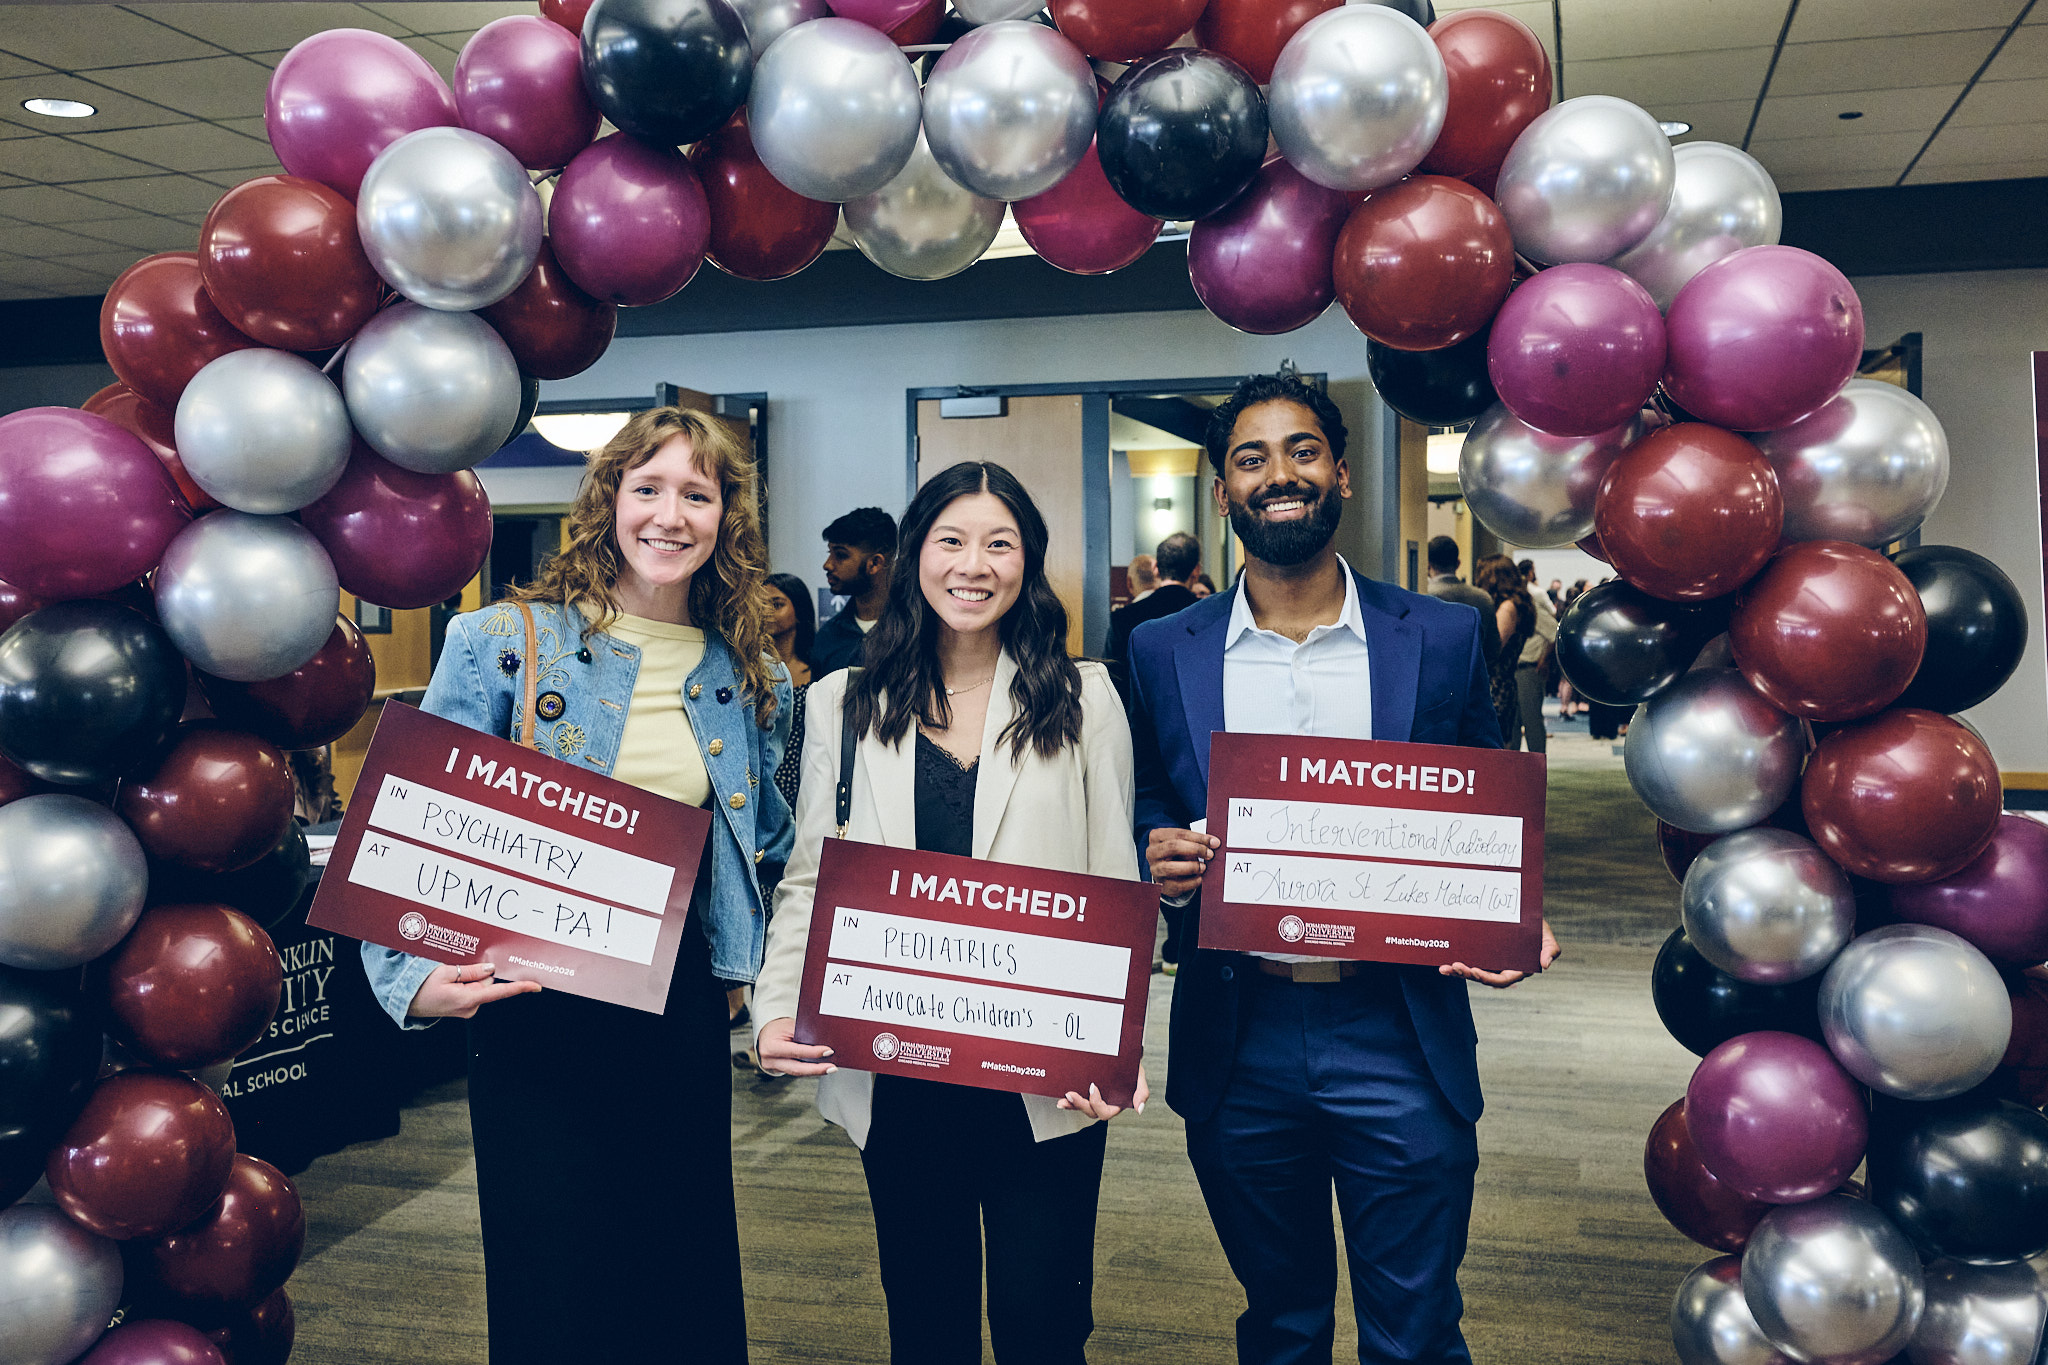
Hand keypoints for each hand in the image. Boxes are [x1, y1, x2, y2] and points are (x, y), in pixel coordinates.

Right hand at [407, 963, 541, 1018]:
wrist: (405, 1000)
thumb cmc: (421, 987)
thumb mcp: (446, 973)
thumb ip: (472, 972)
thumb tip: (491, 969)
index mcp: (468, 999)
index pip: (499, 992)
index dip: (519, 988)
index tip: (536, 986)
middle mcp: (470, 1007)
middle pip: (487, 982)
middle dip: (478, 973)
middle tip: (456, 970)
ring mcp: (466, 1008)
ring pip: (479, 985)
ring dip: (469, 978)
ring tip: (448, 977)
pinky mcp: (462, 1006)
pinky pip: (471, 989)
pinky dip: (464, 983)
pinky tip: (449, 982)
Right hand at [757, 1016, 835, 1076]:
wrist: (765, 1033)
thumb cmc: (778, 1028)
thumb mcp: (790, 1026)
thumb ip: (804, 1035)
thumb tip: (824, 1043)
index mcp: (771, 1047)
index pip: (796, 1051)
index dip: (813, 1053)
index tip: (828, 1051)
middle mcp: (770, 1060)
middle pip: (797, 1068)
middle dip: (816, 1069)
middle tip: (831, 1068)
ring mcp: (773, 1068)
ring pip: (797, 1072)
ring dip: (814, 1071)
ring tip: (828, 1069)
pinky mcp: (779, 1071)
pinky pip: (796, 1072)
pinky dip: (808, 1070)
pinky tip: (818, 1068)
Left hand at [1058, 1065, 1147, 1119]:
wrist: (1124, 1056)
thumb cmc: (1131, 1068)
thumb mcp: (1139, 1077)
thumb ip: (1142, 1092)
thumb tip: (1139, 1109)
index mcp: (1117, 1104)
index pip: (1105, 1112)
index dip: (1097, 1103)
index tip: (1093, 1087)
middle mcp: (1105, 1104)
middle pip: (1091, 1112)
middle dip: (1080, 1105)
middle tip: (1071, 1094)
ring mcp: (1094, 1099)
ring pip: (1082, 1109)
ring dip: (1071, 1106)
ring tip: (1063, 1101)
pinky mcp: (1086, 1094)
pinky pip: (1077, 1102)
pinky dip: (1069, 1102)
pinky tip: (1062, 1099)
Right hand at [1147, 828, 1218, 899]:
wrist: (1165, 870)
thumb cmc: (1176, 853)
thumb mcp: (1183, 842)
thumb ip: (1196, 841)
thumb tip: (1213, 843)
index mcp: (1156, 837)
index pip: (1178, 834)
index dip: (1198, 838)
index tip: (1213, 842)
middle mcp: (1152, 852)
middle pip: (1173, 847)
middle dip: (1195, 849)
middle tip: (1209, 854)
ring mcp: (1155, 869)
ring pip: (1171, 867)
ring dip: (1191, 867)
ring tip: (1203, 867)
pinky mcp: (1161, 885)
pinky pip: (1176, 885)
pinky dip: (1191, 882)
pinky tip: (1199, 878)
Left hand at [1440, 918, 1560, 988]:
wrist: (1525, 914)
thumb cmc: (1537, 926)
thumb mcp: (1547, 936)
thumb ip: (1551, 949)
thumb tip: (1545, 964)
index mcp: (1518, 969)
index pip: (1502, 979)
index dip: (1488, 978)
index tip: (1475, 971)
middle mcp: (1504, 969)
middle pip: (1484, 978)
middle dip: (1468, 974)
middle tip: (1455, 966)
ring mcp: (1492, 963)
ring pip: (1474, 972)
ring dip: (1459, 972)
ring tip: (1446, 968)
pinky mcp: (1483, 956)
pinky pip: (1469, 963)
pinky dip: (1457, 966)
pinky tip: (1444, 965)